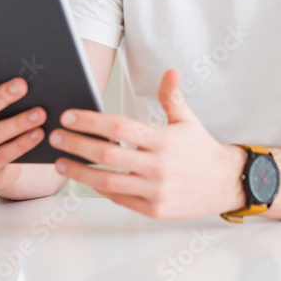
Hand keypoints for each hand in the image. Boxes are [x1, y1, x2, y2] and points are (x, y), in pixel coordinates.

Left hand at [48, 68, 244, 219]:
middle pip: (107, 154)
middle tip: (54, 137)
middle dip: (75, 144)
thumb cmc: (201, 149)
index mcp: (164, 139)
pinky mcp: (154, 210)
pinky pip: (119, 199)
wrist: (225, 183)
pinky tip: (86, 178)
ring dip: (79, 172)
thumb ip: (172, 97)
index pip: (119, 127)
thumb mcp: (188, 120)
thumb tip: (170, 71)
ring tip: (61, 163)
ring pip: (107, 181)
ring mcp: (155, 191)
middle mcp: (158, 166)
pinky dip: (99, 189)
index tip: (68, 117)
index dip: (90, 121)